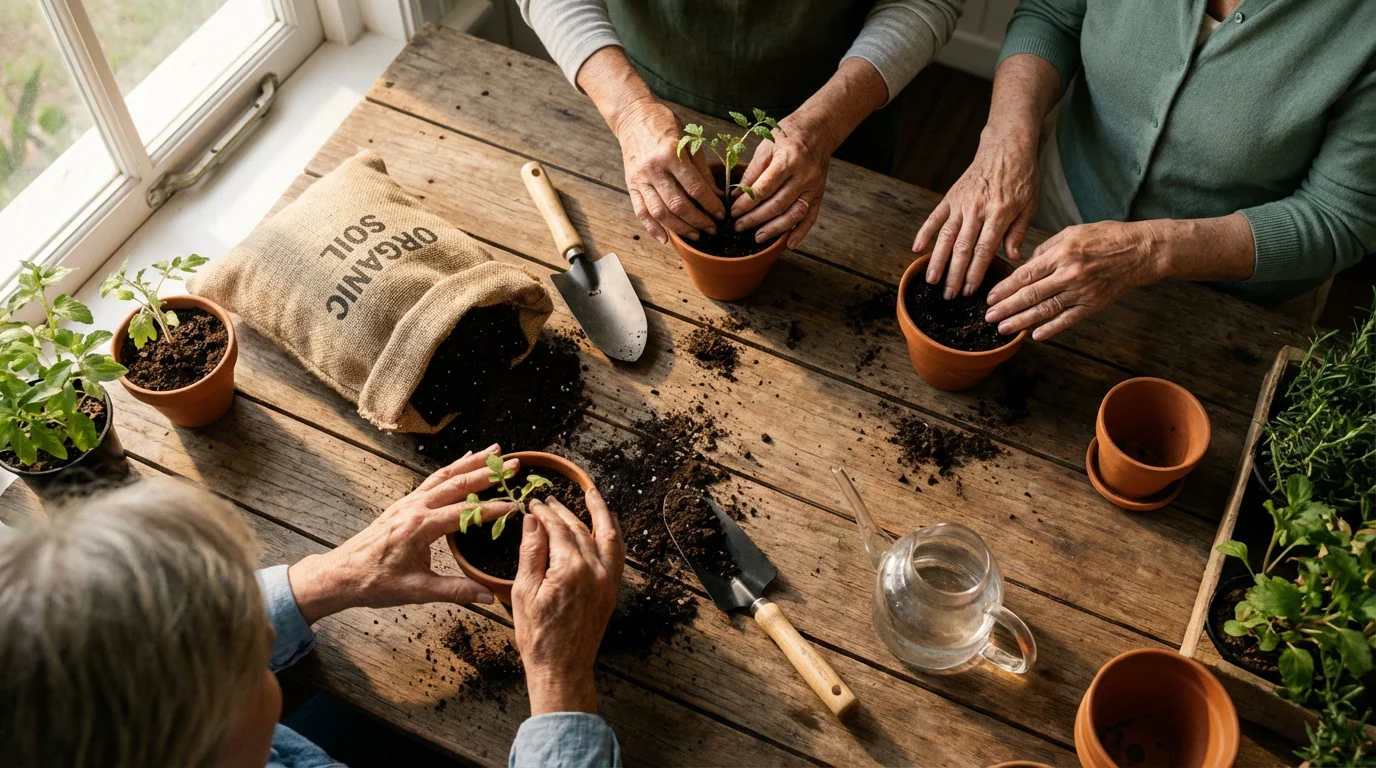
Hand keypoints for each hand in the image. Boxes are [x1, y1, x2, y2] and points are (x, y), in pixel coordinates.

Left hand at [287, 446, 518, 623]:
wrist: (341, 575)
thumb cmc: (374, 582)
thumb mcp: (416, 591)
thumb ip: (454, 591)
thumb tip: (487, 596)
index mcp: (419, 527)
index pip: (464, 513)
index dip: (492, 510)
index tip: (515, 504)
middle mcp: (415, 508)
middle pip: (457, 483)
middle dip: (488, 472)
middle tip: (514, 464)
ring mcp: (408, 503)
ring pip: (445, 476)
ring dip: (472, 462)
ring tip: (495, 450)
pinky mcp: (404, 504)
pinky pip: (432, 480)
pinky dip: (452, 468)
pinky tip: (464, 461)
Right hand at [512, 489, 623, 714]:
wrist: (562, 668)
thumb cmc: (538, 635)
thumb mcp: (523, 592)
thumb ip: (531, 552)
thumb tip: (532, 521)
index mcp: (571, 569)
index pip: (558, 529)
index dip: (544, 514)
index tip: (533, 503)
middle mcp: (596, 570)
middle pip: (580, 529)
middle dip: (562, 512)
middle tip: (547, 500)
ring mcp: (608, 579)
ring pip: (607, 535)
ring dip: (600, 513)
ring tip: (591, 493)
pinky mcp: (612, 589)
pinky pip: (617, 552)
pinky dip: (613, 534)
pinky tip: (607, 524)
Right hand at [614, 98, 723, 243]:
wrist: (633, 117)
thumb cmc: (665, 125)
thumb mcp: (689, 141)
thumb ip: (702, 170)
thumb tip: (717, 195)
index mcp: (672, 154)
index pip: (694, 187)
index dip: (710, 204)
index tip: (721, 214)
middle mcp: (654, 169)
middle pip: (678, 204)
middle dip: (698, 220)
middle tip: (712, 229)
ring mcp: (640, 179)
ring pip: (660, 213)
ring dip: (680, 228)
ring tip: (695, 235)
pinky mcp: (632, 185)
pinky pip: (641, 212)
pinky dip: (653, 229)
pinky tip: (666, 239)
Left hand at [730, 115, 829, 248]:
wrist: (819, 130)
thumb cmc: (788, 135)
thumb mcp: (766, 146)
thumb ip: (752, 172)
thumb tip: (737, 196)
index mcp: (788, 159)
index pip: (764, 188)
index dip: (747, 203)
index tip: (734, 211)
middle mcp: (804, 176)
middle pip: (778, 204)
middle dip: (756, 219)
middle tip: (739, 226)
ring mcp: (813, 187)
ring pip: (794, 214)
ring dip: (775, 230)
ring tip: (757, 237)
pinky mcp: (819, 195)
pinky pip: (811, 218)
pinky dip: (800, 233)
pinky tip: (788, 244)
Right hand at [913, 129, 1039, 298]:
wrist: (1006, 146)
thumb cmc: (1022, 176)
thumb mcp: (1030, 204)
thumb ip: (1019, 231)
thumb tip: (1012, 257)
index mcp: (1000, 212)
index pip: (985, 248)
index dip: (976, 271)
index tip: (970, 290)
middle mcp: (977, 209)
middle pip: (963, 247)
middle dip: (955, 274)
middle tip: (949, 295)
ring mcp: (961, 202)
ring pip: (946, 236)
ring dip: (937, 260)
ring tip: (931, 280)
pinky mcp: (951, 196)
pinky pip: (935, 217)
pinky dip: (924, 233)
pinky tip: (917, 249)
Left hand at [984, 221, 1163, 339]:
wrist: (1141, 251)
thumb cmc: (1106, 237)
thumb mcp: (1072, 232)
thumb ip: (1046, 249)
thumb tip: (1025, 265)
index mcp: (1062, 254)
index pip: (1026, 274)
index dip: (1005, 288)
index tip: (989, 297)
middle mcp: (1070, 274)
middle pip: (1031, 295)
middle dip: (1007, 307)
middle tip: (988, 317)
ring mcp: (1082, 292)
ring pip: (1046, 310)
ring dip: (1022, 321)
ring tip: (1003, 328)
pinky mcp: (1093, 305)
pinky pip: (1068, 319)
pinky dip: (1051, 329)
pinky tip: (1034, 336)